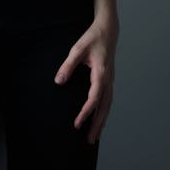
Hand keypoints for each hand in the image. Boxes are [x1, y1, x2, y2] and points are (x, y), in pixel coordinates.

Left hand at [54, 19, 118, 144]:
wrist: (108, 29)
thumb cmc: (93, 37)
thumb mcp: (78, 49)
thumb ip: (68, 65)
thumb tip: (58, 81)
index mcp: (101, 73)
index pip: (94, 98)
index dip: (85, 112)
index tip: (77, 123)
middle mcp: (108, 79)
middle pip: (104, 107)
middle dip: (97, 125)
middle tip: (89, 140)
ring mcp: (110, 80)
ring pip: (108, 105)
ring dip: (102, 121)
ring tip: (95, 136)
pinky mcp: (109, 79)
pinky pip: (108, 100)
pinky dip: (104, 112)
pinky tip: (99, 118)